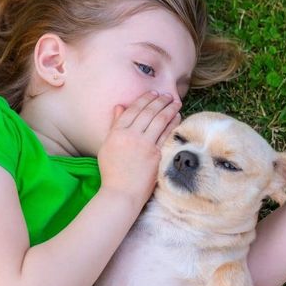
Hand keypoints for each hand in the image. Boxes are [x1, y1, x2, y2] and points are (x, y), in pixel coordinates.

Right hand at [97, 91, 181, 207]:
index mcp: (117, 132)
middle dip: (160, 100)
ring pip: (160, 120)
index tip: (153, 93)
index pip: (133, 109)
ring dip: (169, 108)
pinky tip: (177, 117)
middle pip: (148, 112)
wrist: (121, 192)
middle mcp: (131, 136)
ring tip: (175, 102)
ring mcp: (145, 145)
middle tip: (168, 95)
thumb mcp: (108, 145)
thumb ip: (115, 125)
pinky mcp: (156, 154)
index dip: (145, 99)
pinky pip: (167, 134)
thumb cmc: (112, 171)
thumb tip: (120, 106)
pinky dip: (173, 123)